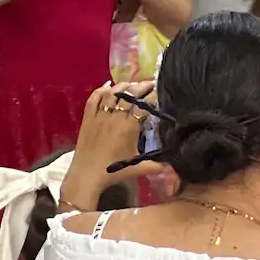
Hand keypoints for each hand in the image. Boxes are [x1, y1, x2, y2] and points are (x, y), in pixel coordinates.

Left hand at [68, 81, 168, 197]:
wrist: (86, 175)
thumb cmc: (112, 172)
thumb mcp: (137, 169)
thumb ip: (156, 166)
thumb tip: (173, 167)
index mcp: (128, 127)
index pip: (143, 106)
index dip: (153, 97)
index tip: (159, 94)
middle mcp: (114, 117)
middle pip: (129, 94)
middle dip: (141, 86)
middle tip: (150, 84)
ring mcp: (99, 116)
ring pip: (112, 93)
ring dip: (123, 86)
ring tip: (132, 84)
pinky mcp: (87, 119)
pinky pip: (93, 99)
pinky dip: (100, 90)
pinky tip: (108, 86)